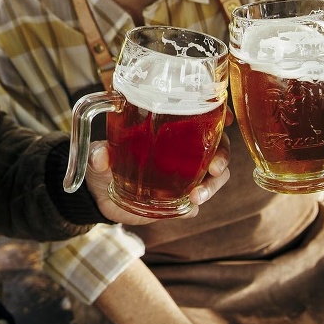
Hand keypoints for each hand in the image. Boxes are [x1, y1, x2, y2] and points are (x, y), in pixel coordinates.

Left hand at [83, 127, 231, 225]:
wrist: (98, 196)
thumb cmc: (104, 164)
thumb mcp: (98, 154)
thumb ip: (99, 154)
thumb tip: (101, 157)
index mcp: (168, 132)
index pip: (201, 120)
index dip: (218, 116)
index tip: (225, 118)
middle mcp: (181, 153)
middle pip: (217, 149)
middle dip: (222, 157)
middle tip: (215, 168)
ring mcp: (182, 177)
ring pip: (213, 178)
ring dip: (212, 186)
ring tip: (196, 196)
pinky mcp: (176, 201)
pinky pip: (194, 204)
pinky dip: (194, 206)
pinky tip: (189, 207)